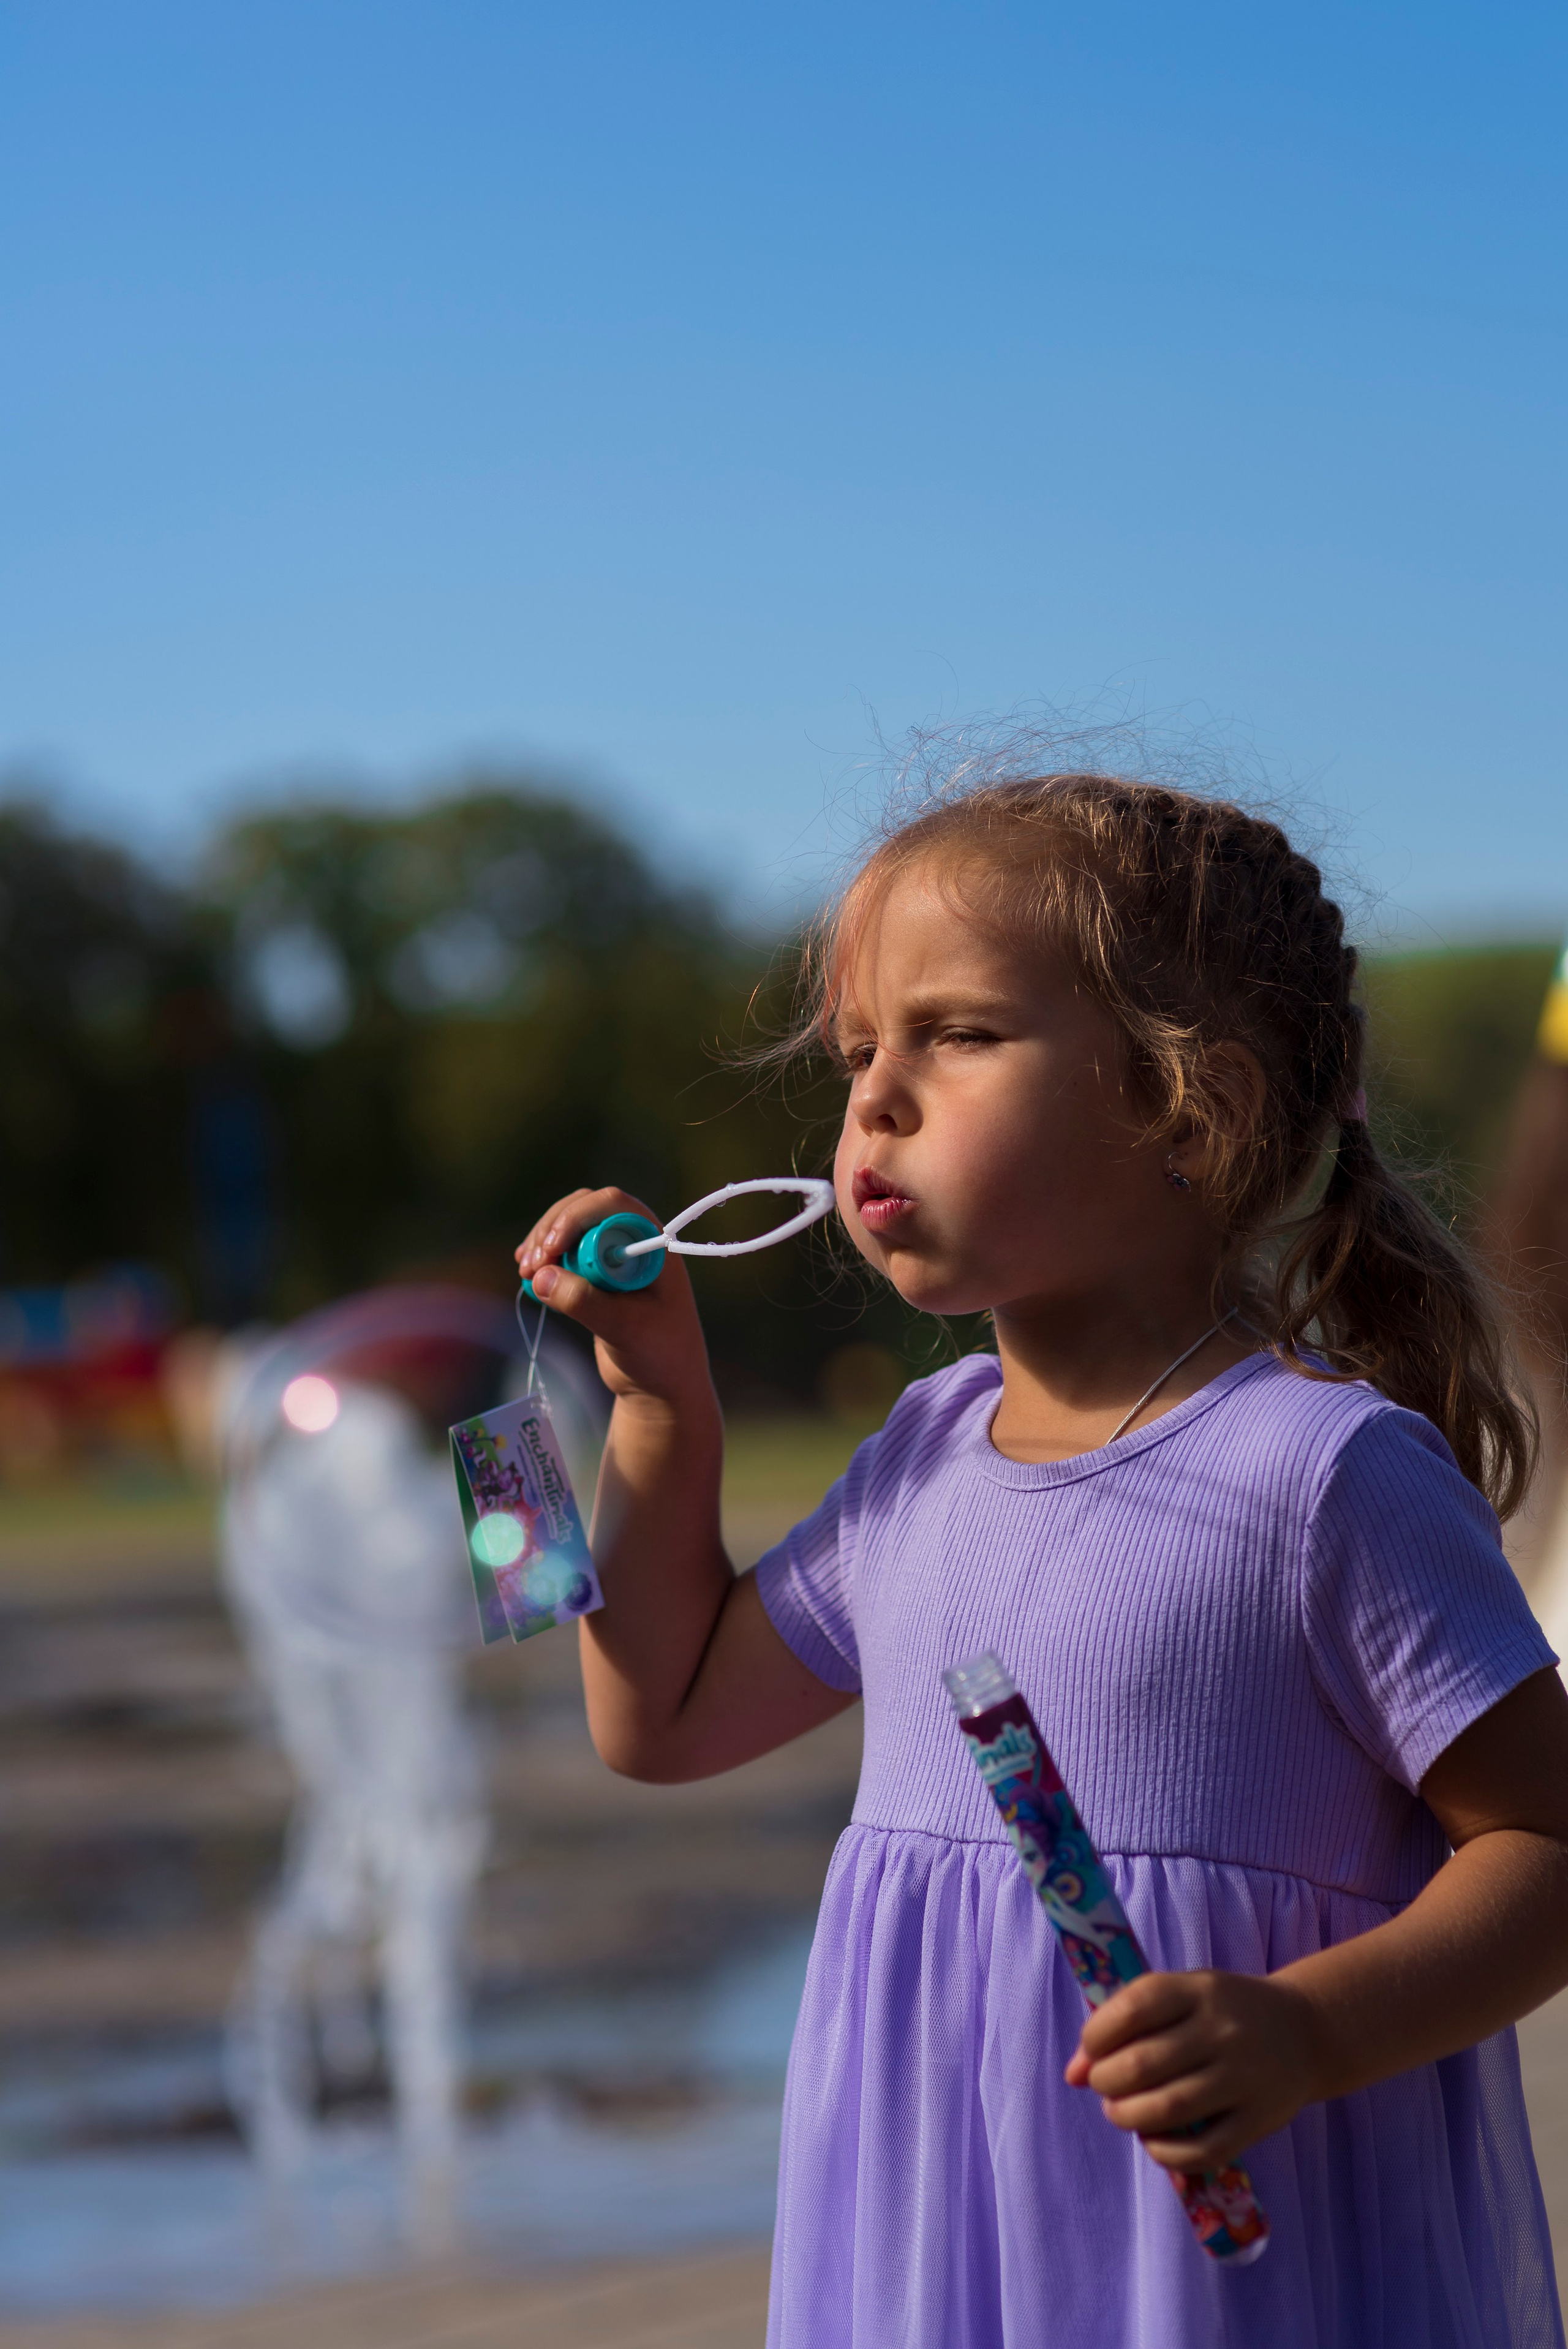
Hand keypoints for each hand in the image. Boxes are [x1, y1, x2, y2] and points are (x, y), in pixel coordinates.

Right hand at [515, 1186, 714, 1416]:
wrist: (661, 1386)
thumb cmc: (659, 1355)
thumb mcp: (624, 1329)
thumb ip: (584, 1302)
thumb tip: (540, 1276)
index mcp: (654, 1243)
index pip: (612, 1205)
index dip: (576, 1217)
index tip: (551, 1250)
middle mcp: (635, 1242)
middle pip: (584, 1211)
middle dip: (552, 1231)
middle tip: (529, 1267)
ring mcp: (614, 1258)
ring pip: (570, 1229)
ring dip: (543, 1245)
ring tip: (525, 1273)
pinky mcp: (596, 1277)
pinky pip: (565, 1254)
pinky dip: (545, 1260)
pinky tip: (530, 1275)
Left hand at [1063, 1968, 1322, 2170]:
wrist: (1305, 2032)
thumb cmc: (1224, 2012)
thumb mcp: (1182, 1997)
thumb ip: (1126, 2023)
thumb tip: (1071, 2074)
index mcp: (1197, 1990)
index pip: (1132, 2009)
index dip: (1096, 2035)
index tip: (1092, 2051)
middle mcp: (1221, 2030)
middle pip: (1142, 2064)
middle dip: (1106, 2082)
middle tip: (1105, 2087)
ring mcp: (1243, 2077)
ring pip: (1168, 2109)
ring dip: (1128, 2117)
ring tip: (1122, 2112)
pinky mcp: (1259, 2120)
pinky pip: (1203, 2150)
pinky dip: (1165, 2153)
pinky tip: (1154, 2140)